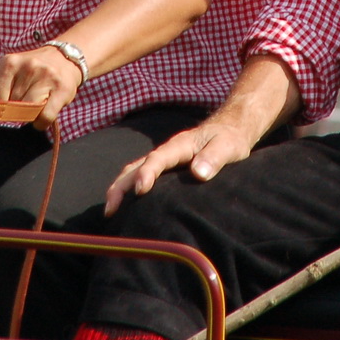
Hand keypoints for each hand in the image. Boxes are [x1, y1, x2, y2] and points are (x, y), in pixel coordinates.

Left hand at [0, 46, 85, 129]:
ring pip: (28, 112)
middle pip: (12, 106)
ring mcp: (46, 77)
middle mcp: (27, 67)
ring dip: (28, 117)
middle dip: (14, 112)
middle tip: (21, 104)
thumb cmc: (28, 68)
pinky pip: (45, 116)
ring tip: (32, 109)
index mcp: (9, 63)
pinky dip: (41, 123)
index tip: (2, 111)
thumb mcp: (5, 69)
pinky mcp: (62, 89)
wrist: (63, 58)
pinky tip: (42, 116)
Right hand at [105, 119, 257, 214]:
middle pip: (136, 166)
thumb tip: (198, 172)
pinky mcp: (165, 167)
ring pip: (133, 170)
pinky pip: (140, 175)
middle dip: (121, 186)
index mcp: (179, 146)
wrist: (229, 127)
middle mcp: (166, 151)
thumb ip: (214, 157)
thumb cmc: (229, 139)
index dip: (148, 173)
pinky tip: (125, 205)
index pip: (158, 159)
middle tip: (111, 209)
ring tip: (110, 211)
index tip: (141, 190)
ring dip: (120, 188)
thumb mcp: (228, 146)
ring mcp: (163, 159)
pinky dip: (128, 188)